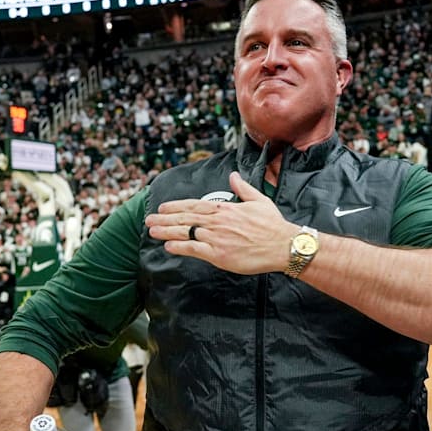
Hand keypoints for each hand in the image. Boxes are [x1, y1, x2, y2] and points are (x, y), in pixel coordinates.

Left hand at [145, 171, 295, 274]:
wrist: (282, 245)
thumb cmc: (273, 225)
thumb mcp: (259, 200)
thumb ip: (243, 188)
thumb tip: (233, 176)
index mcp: (225, 208)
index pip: (194, 205)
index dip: (176, 206)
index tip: (163, 208)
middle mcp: (217, 221)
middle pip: (185, 218)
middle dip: (165, 219)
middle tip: (149, 220)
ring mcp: (216, 237)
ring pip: (185, 232)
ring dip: (167, 231)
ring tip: (152, 231)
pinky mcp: (219, 254)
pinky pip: (194, 249)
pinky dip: (180, 247)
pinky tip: (168, 247)